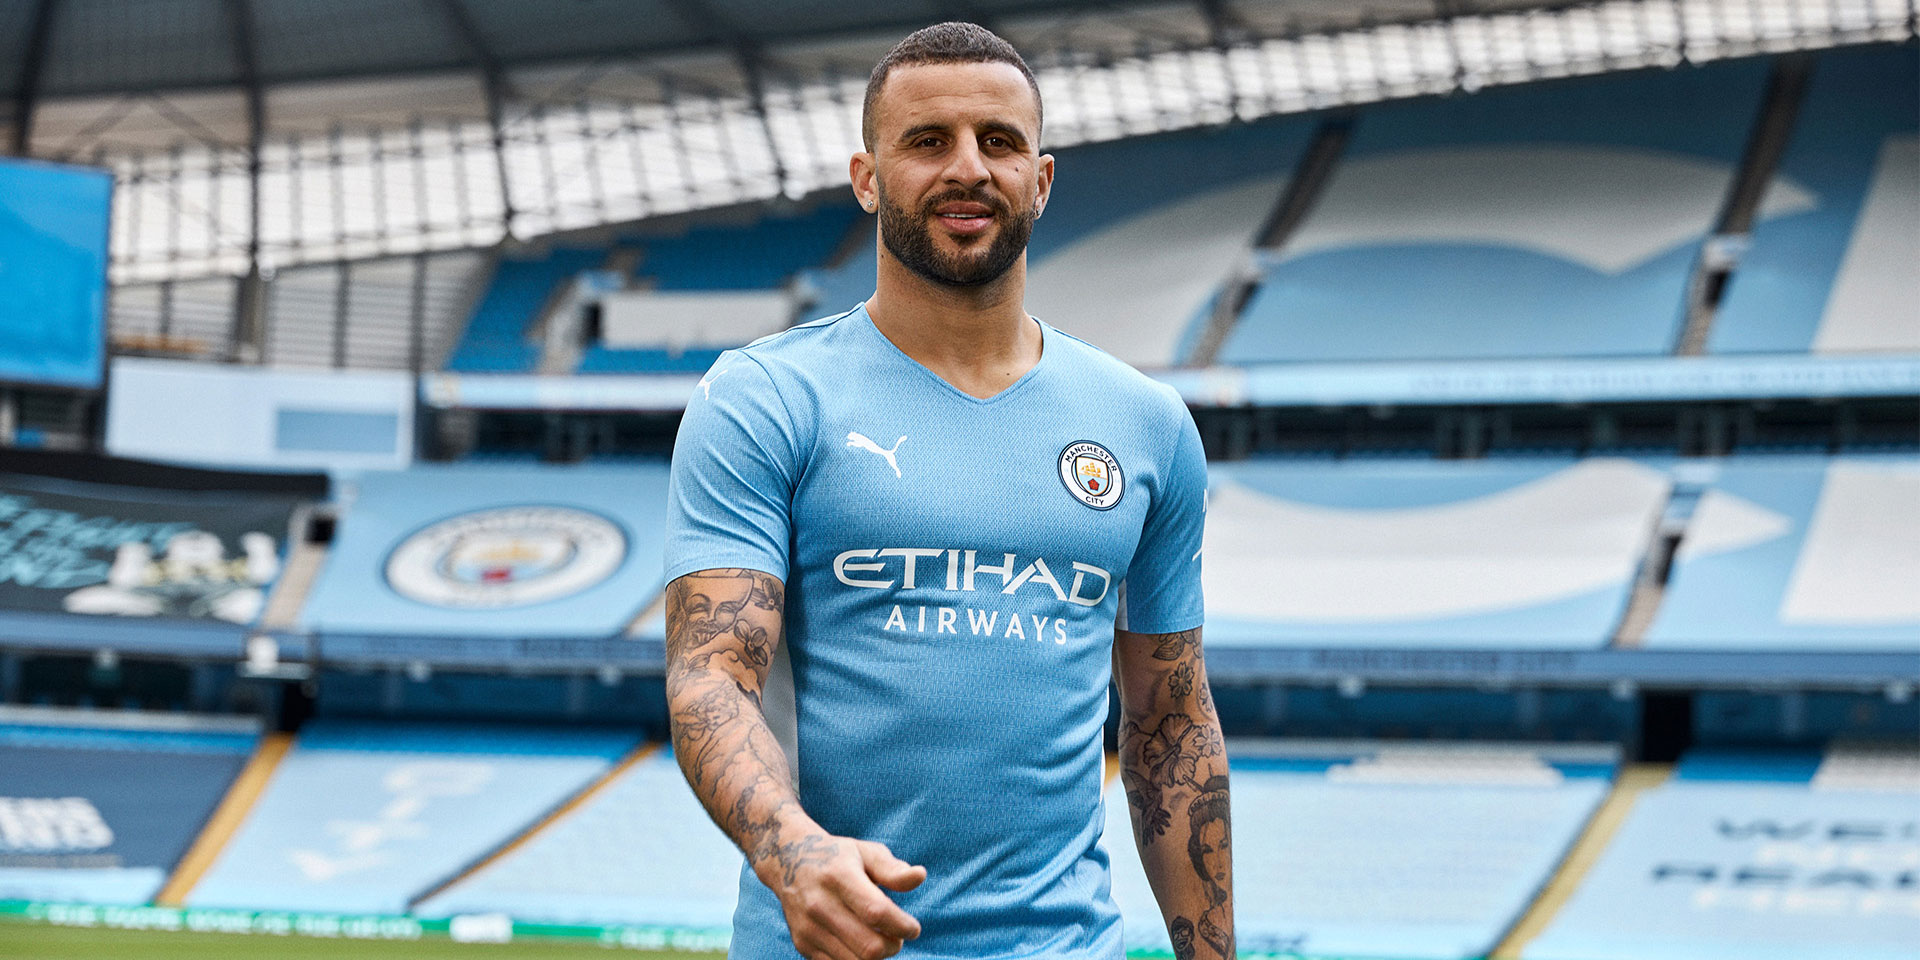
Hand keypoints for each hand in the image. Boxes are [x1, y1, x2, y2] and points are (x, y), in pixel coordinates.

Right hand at [757, 833, 926, 959]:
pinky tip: (861, 943)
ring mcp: (809, 927)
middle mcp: (820, 904)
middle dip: (893, 947)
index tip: (913, 928)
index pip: (876, 912)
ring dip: (876, 956)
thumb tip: (919, 876)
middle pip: (868, 947)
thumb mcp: (865, 852)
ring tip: (881, 940)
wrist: (788, 861)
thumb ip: (892, 869)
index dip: (902, 926)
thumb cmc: (838, 856)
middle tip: (897, 937)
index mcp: (839, 876)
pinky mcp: (803, 944)